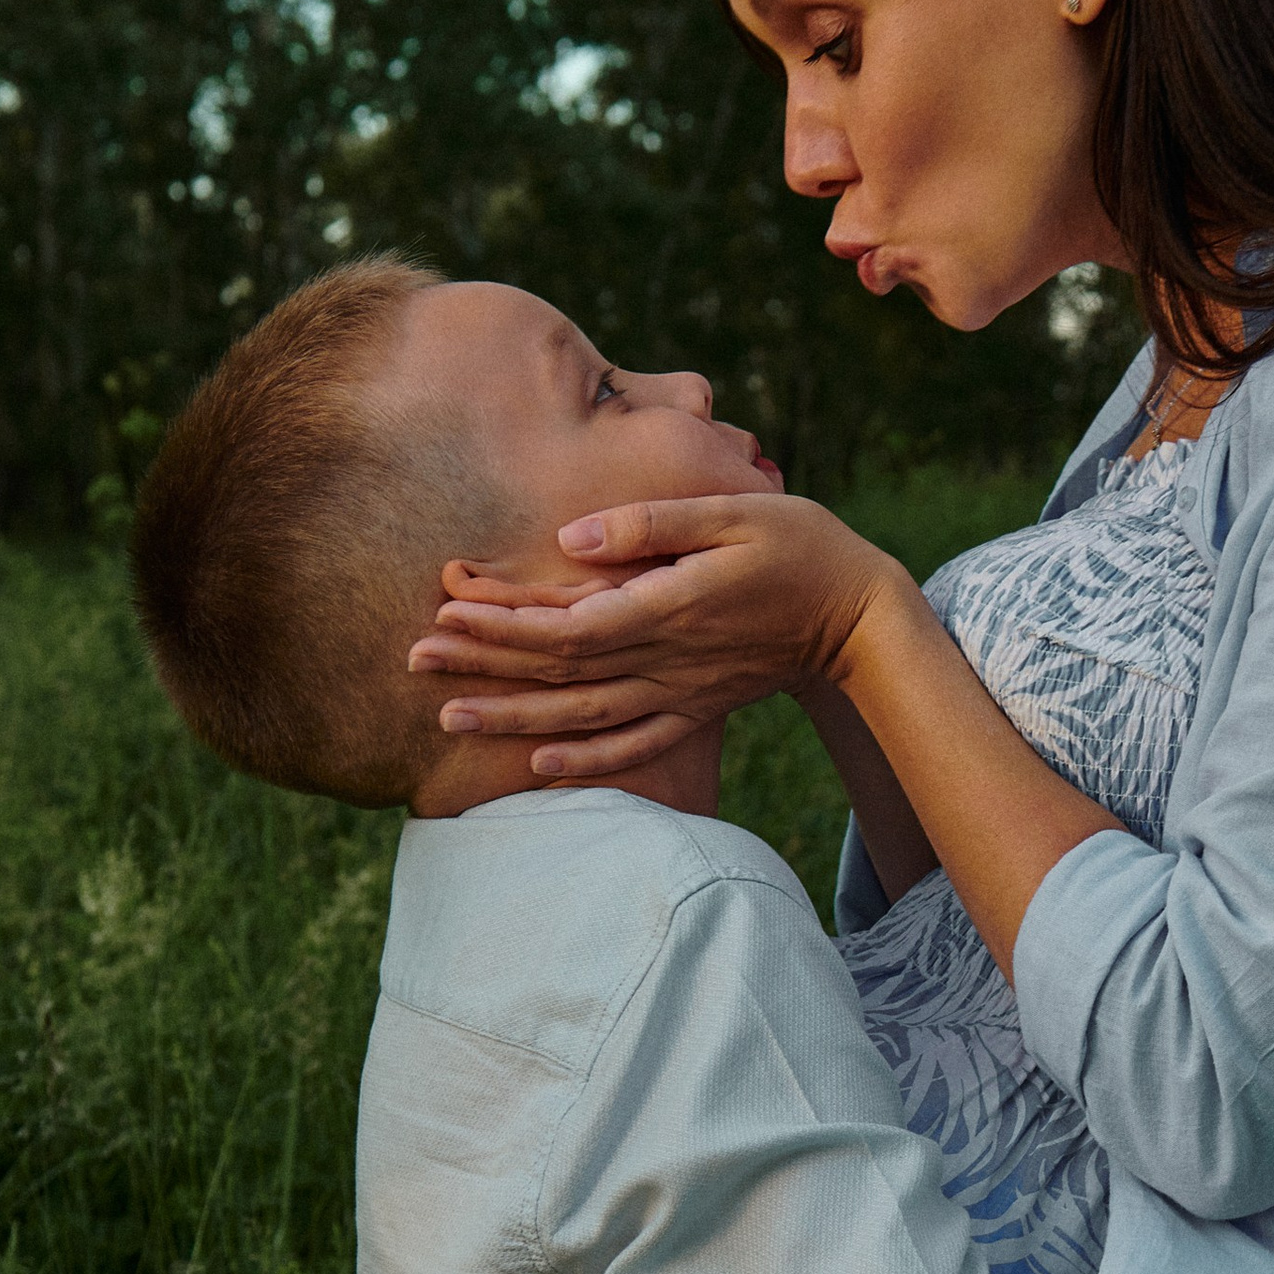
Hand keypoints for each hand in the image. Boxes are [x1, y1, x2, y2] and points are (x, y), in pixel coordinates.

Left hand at [407, 494, 909, 777]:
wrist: (859, 615)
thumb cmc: (799, 544)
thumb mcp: (732, 510)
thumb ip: (649, 524)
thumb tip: (568, 538)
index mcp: (668, 606)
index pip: (566, 621)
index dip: (502, 618)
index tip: (444, 605)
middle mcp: (666, 660)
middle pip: (559, 669)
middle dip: (483, 663)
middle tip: (414, 656)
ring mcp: (681, 692)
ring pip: (583, 714)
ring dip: (513, 714)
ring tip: (448, 713)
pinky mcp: (696, 708)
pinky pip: (634, 746)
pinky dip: (585, 760)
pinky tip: (539, 764)